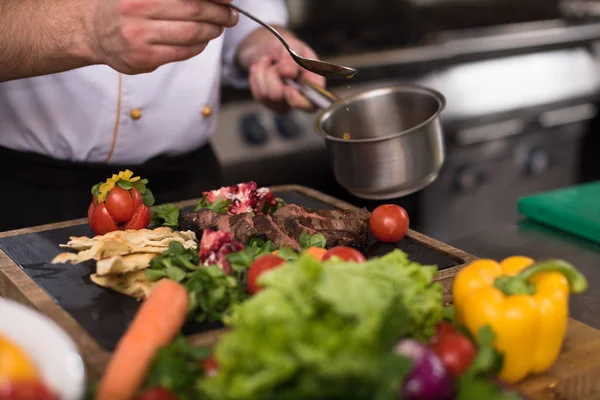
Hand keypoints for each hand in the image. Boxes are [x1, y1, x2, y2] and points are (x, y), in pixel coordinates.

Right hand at [89, 0, 238, 73]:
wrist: (93, 31)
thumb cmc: (125, 6)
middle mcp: (138, 9)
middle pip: (193, 10)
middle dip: (219, 13)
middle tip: (230, 15)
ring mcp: (140, 35)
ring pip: (191, 34)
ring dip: (212, 31)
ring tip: (218, 27)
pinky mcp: (144, 58)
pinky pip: (182, 52)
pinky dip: (199, 46)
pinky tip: (202, 41)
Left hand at [238, 28, 325, 112]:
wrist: (274, 52)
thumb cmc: (290, 49)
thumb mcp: (293, 46)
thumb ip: (292, 58)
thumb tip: (288, 73)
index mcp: (314, 85)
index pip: (311, 105)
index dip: (299, 101)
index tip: (288, 88)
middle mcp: (302, 98)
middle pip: (284, 100)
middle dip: (274, 77)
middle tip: (274, 62)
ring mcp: (286, 103)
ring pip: (267, 96)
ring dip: (263, 74)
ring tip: (267, 60)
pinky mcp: (270, 104)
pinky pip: (259, 95)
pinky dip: (256, 78)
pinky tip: (260, 68)